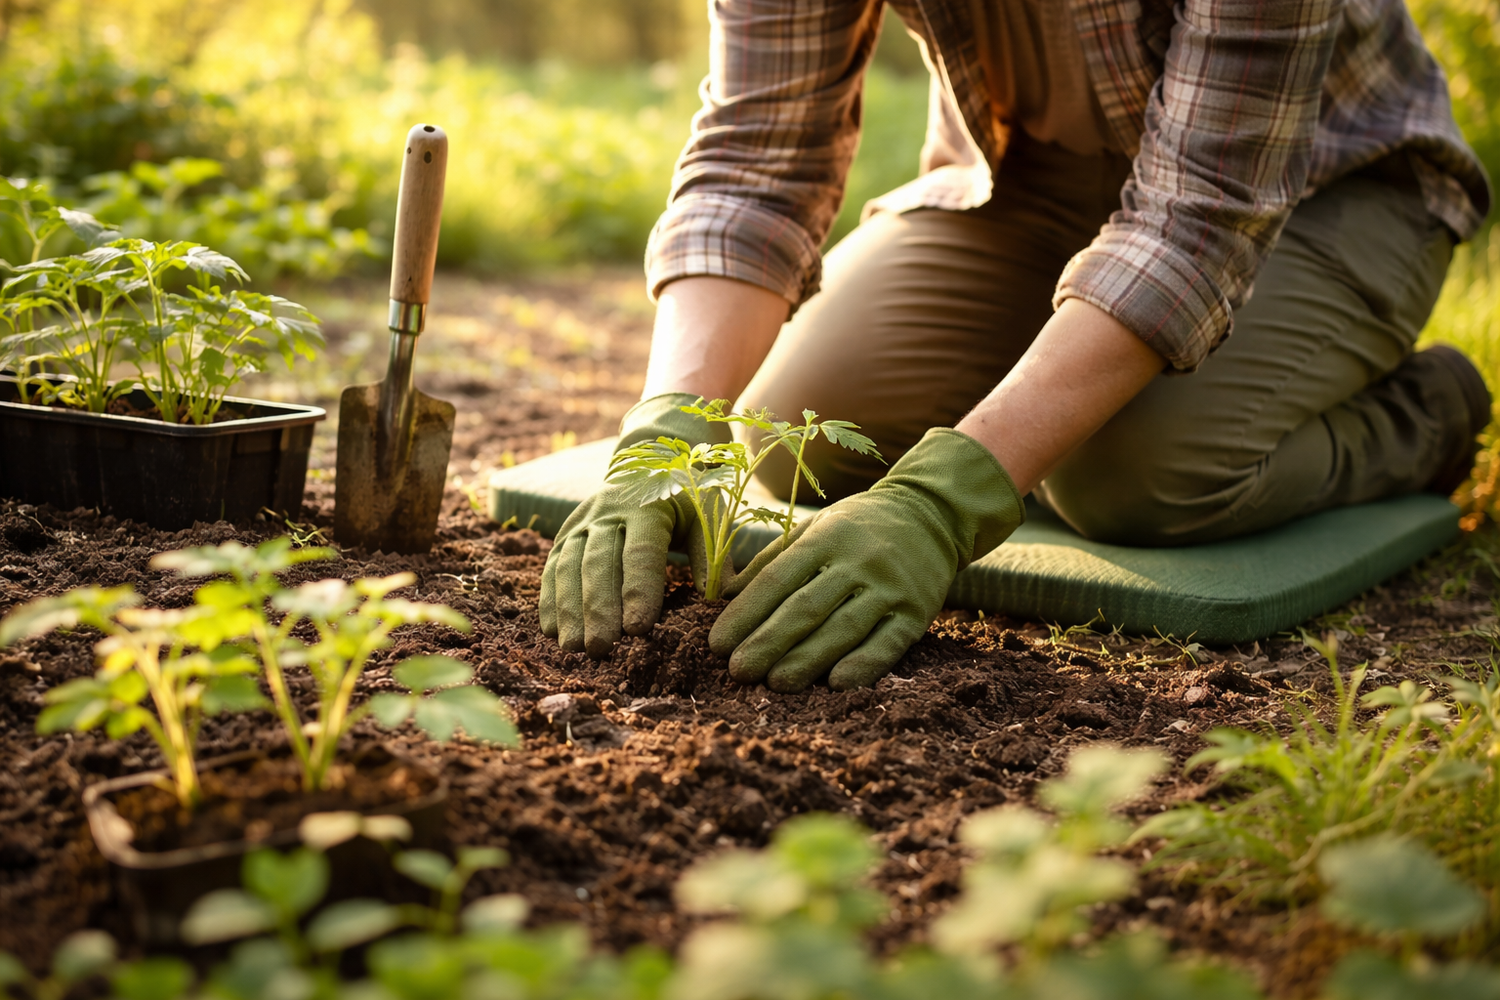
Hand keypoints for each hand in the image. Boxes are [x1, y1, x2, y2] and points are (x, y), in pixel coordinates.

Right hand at [539, 393, 730, 657]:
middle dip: (598, 607)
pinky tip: (551, 631)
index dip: (639, 590)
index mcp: (649, 505)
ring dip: (569, 608)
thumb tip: (722, 601)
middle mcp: (609, 511)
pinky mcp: (565, 532)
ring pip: (568, 565)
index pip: (642, 551)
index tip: (638, 629)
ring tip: (573, 648)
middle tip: (601, 648)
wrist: (648, 460)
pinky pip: (552, 567)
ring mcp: (582, 521)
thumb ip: (711, 557)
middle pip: (599, 562)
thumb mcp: (706, 517)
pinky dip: (549, 599)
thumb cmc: (686, 498)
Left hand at [708, 429, 1023, 690]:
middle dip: (769, 641)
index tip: (717, 644)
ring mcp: (889, 588)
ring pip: (843, 628)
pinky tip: (837, 684)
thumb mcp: (815, 529)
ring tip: (776, 684)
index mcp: (825, 539)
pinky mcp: (917, 612)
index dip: (746, 613)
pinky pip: (888, 642)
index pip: (778, 579)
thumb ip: (772, 561)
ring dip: (807, 659)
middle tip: (738, 671)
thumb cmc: (859, 526)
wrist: (931, 514)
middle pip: (806, 607)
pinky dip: (864, 664)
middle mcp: (857, 562)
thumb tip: (724, 596)